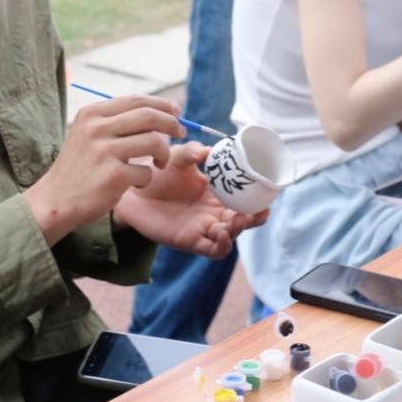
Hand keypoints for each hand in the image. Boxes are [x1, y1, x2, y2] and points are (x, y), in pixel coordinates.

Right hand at [23, 94, 184, 244]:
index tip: (176, 112)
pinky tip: (135, 183)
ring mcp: (104, 151)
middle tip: (180, 133)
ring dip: (163, 153)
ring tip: (159, 163)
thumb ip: (114, 123)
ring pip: (153, 142)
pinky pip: (146, 171)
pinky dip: (146, 178)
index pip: (136, 100)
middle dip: (171, 123)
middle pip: (149, 116)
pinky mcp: (113, 175)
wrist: (54, 201)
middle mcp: (96, 128)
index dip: (161, 104)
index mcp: (91, 114)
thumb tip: (156, 111)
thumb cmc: (77, 170)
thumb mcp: (87, 136)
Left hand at [113, 142, 267, 258]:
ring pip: (231, 235)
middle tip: (260, 210)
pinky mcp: (191, 241)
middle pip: (243, 219)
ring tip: (239, 220)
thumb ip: (191, 152)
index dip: (258, 196)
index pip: (244, 197)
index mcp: (217, 192)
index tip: (269, 191)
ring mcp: (204, 228)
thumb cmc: (157, 173)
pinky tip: (223, 235)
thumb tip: (207, 151)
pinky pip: (213, 250)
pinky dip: (222, 245)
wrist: (132, 192)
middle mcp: (214, 212)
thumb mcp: (176, 158)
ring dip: (239, 229)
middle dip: (255, 217)